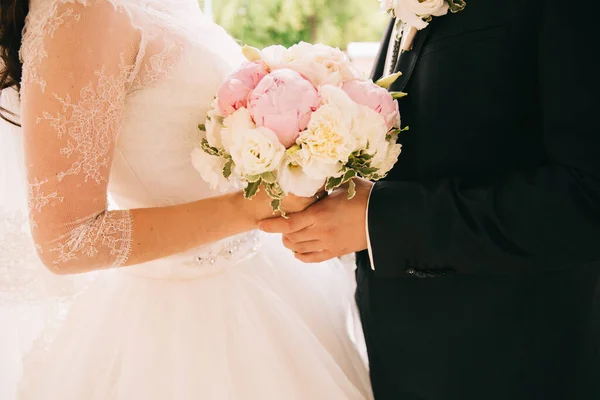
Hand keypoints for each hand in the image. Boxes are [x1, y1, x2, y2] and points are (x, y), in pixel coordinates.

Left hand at [258, 179, 373, 262]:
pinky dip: (301, 255)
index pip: (288, 223)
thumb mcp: (342, 185)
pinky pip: (312, 258)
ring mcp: (328, 244)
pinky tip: (298, 251)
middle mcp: (321, 231)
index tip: (259, 224)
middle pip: (290, 237)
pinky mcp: (336, 251)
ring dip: (290, 242)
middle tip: (279, 224)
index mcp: (320, 214)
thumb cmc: (366, 196)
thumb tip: (313, 171)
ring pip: (299, 248)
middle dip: (281, 232)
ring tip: (289, 235)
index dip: (272, 225)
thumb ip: (325, 182)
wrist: (386, 217)